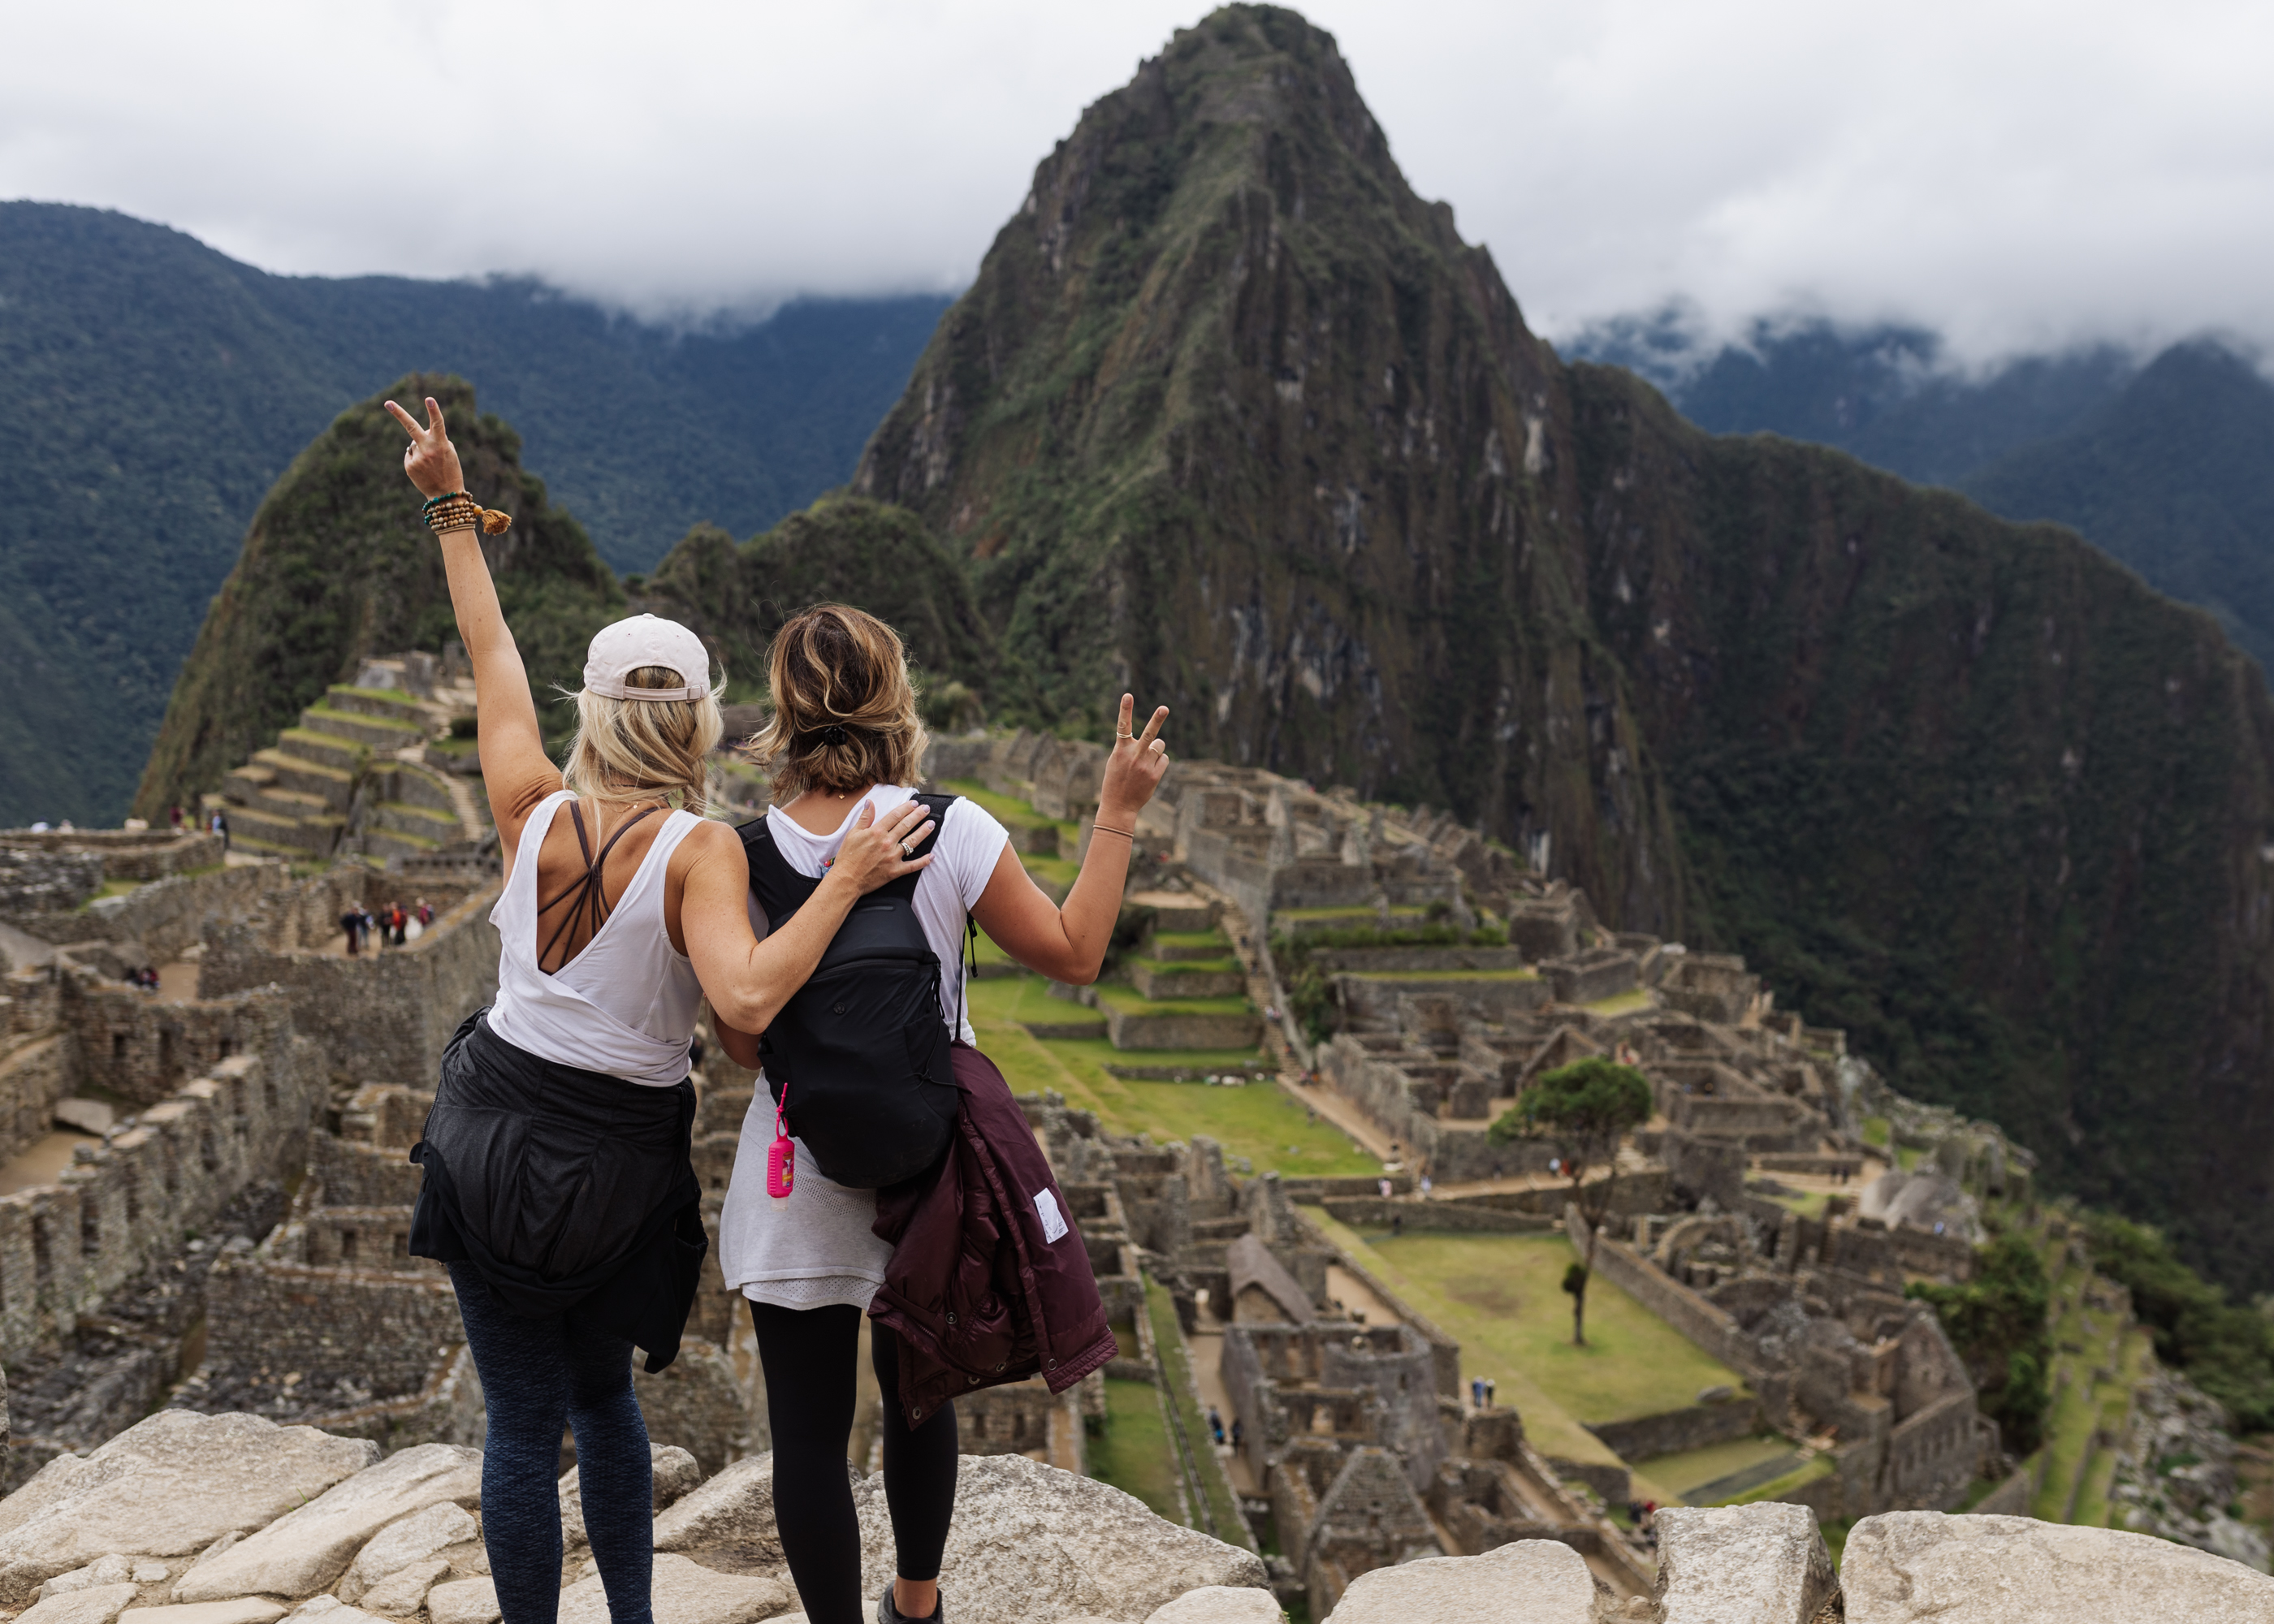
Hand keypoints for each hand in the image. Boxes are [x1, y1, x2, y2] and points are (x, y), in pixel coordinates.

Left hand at [383, 395, 466, 499]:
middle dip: (399, 413)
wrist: (446, 496)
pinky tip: (424, 469)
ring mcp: (417, 458)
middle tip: (387, 403)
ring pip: (413, 444)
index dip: (434, 411)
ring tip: (431, 464)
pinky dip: (416, 459)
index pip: (438, 424)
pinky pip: (410, 455)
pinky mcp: (409, 466)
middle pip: (411, 427)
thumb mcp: (450, 453)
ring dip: (420, 448)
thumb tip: (419, 431)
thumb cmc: (450, 471)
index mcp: (441, 445)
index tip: (429, 399)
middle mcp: (428, 450)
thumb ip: (437, 439)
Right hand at [825, 800, 934, 893]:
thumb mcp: (853, 834)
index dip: (906, 808)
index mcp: (876, 832)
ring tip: (931, 824)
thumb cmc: (847, 857)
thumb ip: (864, 818)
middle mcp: (887, 843)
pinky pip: (912, 866)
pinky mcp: (895, 871)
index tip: (914, 803)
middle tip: (927, 809)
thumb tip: (870, 802)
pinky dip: (923, 861)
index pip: (895, 816)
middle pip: (906, 825)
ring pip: (912, 842)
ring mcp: (892, 857)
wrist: (846, 880)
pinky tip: (931, 856)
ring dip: (923, 832)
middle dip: (918, 815)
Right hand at [1098, 693, 1168, 820]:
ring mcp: (1145, 766)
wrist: (1119, 805)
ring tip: (1146, 761)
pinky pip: (1164, 759)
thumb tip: (1152, 741)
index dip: (1125, 709)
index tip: (1128, 695)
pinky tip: (1150, 772)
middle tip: (1164, 708)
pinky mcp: (1154, 775)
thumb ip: (1129, 748)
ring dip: (1156, 749)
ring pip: (1160, 745)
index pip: (1122, 726)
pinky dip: (1159, 763)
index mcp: (1120, 750)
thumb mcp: (1115, 761)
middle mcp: (1133, 756)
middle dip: (1157, 720)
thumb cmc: (1116, 780)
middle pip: (1149, 734)